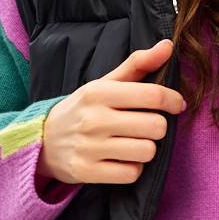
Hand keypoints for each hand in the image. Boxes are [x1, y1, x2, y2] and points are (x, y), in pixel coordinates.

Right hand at [37, 38, 186, 187]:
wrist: (42, 140)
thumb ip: (137, 64)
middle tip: (146, 126)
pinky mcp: (86, 172)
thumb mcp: (105, 83)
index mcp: (99, 92)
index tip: (176, 104)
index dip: (173, 100)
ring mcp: (89, 147)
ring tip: (133, 143)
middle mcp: (93, 119)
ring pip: (147, 151)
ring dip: (146, 149)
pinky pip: (132, 174)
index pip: (153, 95)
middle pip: (156, 126)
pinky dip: (133, 168)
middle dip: (158, 127)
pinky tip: (121, 160)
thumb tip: (168, 45)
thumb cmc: (83, 109)